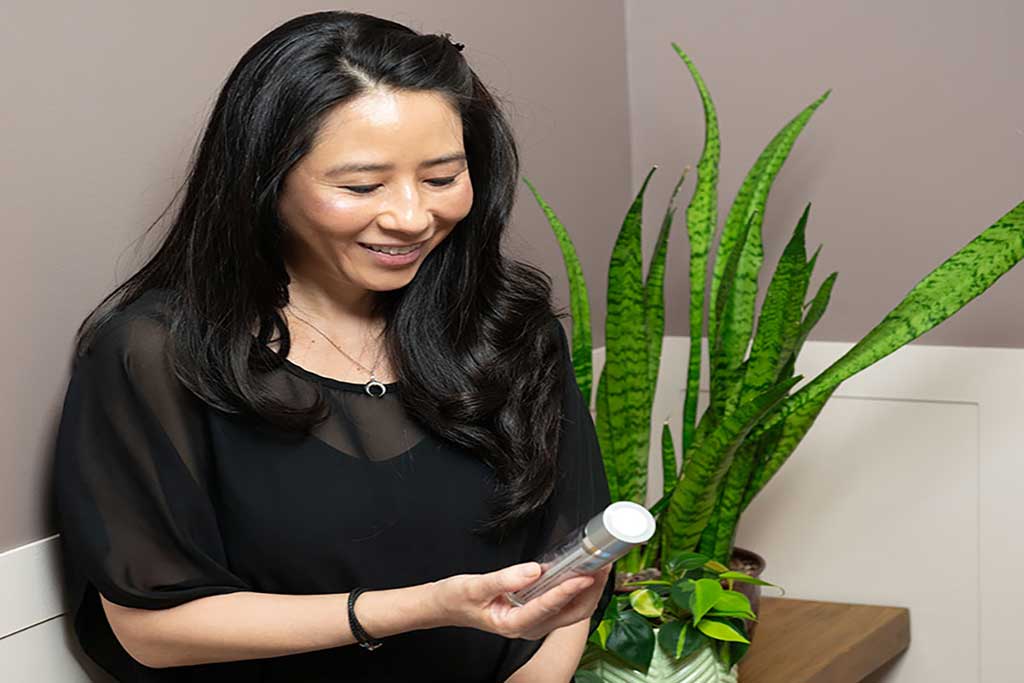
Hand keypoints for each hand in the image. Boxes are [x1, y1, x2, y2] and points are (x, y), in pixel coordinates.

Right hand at [431, 561, 613, 640]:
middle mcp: (530, 627)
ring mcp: (536, 621)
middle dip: (591, 589)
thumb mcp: (474, 586)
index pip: (548, 607)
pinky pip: (566, 604)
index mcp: (514, 624)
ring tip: (601, 563)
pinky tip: (585, 570)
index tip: (585, 575)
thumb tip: (534, 570)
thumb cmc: (457, 598)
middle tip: (603, 562)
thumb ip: (504, 579)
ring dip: (590, 589)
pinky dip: (580, 588)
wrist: (446, 607)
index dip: (569, 590)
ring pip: (573, 610)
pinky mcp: (538, 612)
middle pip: (571, 613)